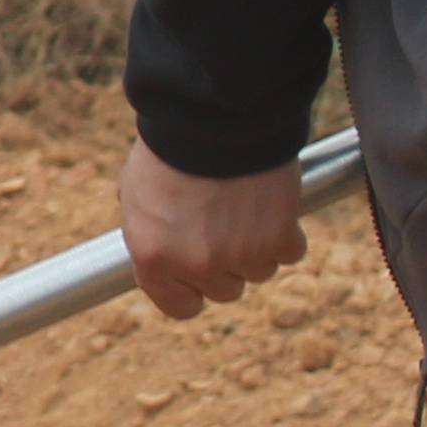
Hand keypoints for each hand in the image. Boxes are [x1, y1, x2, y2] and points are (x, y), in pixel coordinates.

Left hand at [118, 138, 305, 319]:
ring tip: (244, 206)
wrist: (213, 119)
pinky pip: (290, 251)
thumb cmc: (169, 150)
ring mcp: (240, 255)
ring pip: (260, 271)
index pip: (180, 307)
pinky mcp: (279, 238)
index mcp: (153, 258)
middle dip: (226, 263)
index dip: (191, 291)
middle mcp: (197, 265)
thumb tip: (154, 238)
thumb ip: (147, 227)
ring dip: (257, 246)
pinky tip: (271, 204)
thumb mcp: (136, 191)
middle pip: (225, 289)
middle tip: (223, 225)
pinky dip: (286, 231)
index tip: (197, 275)